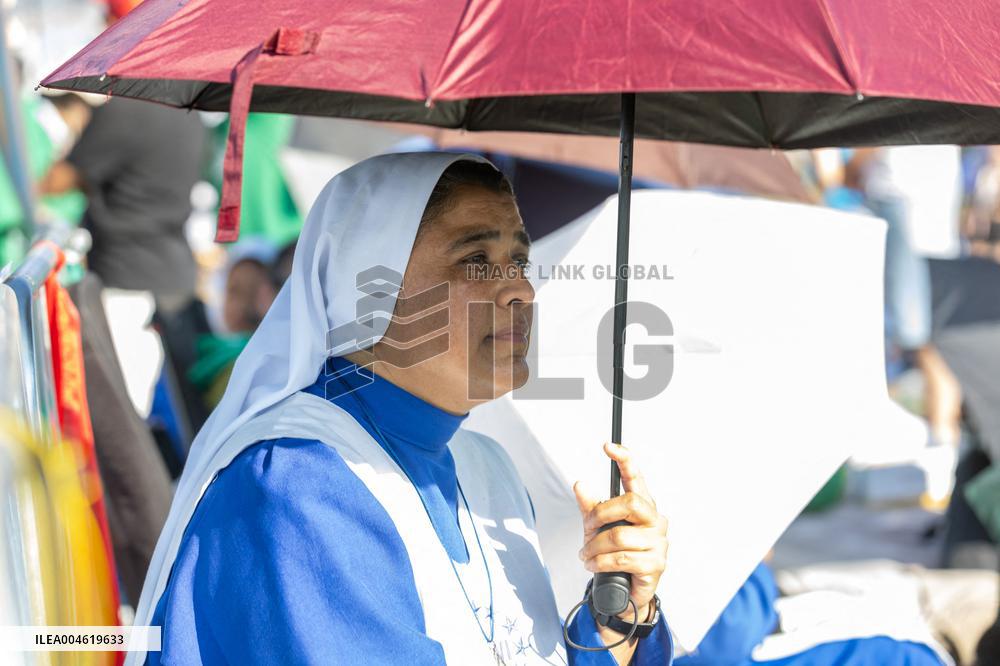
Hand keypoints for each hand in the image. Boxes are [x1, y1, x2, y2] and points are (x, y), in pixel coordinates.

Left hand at [574, 442, 667, 623]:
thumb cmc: (615, 555)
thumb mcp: (596, 529)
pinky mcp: (656, 564)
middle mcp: (655, 520)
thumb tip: (579, 484)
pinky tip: (593, 565)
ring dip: (594, 547)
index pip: (636, 478)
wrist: (625, 592)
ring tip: (586, 555)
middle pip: (630, 503)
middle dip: (601, 513)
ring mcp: (659, 542)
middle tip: (587, 526)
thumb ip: (590, 507)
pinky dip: (600, 562)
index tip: (608, 446)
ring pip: (620, 535)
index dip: (625, 460)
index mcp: (643, 506)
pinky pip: (622, 558)